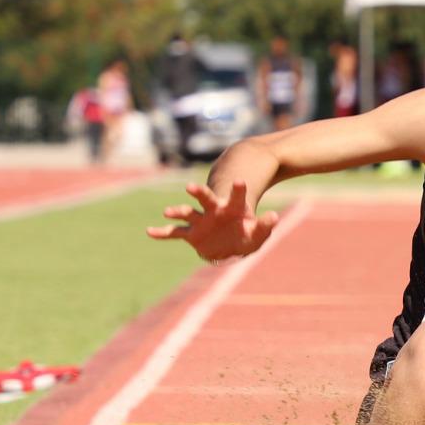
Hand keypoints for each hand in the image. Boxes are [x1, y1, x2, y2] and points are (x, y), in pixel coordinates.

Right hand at [146, 180, 277, 260]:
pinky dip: (163, 232)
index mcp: (232, 209)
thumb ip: (265, 225)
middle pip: (205, 199)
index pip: (236, 196)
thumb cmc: (246, 234)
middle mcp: (213, 211)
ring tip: (167, 212)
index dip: (238, 189)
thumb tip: (274, 216)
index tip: (240, 180)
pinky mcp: (191, 234)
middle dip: (198, 193)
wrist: (231, 244)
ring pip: (187, 213)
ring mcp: (200, 221)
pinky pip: (175, 232)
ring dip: (177, 211)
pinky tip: (150, 232)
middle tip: (190, 187)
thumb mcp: (259, 234)